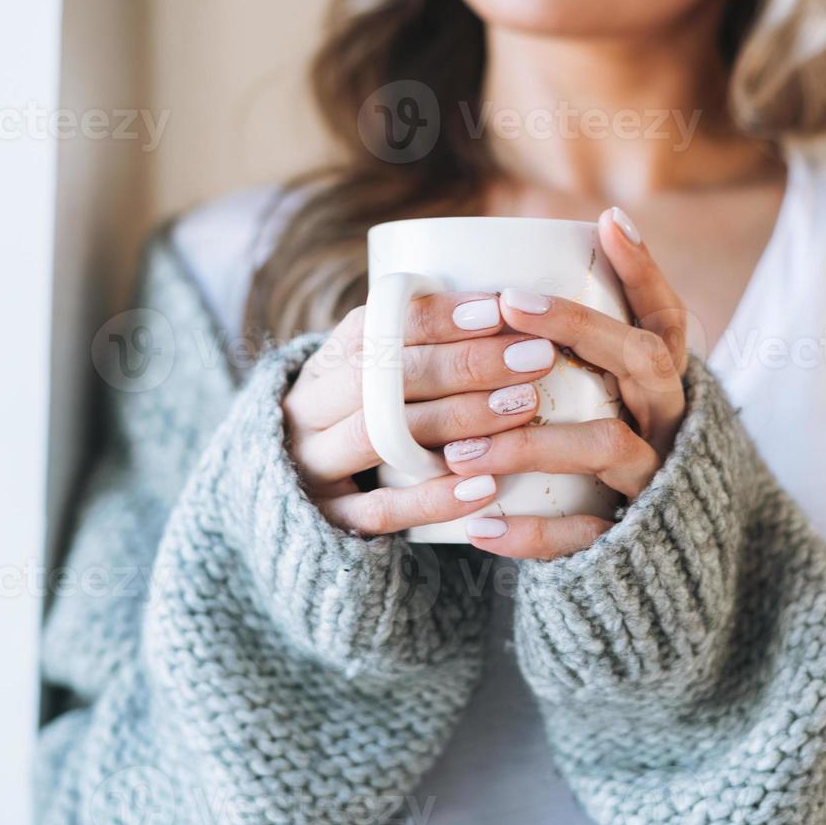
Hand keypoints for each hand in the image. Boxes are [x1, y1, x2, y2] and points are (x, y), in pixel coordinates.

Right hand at [282, 291, 556, 534]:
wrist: (291, 493)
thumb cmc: (363, 416)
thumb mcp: (371, 375)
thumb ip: (419, 346)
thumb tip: (511, 306)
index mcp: (324, 362)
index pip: (376, 326)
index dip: (436, 316)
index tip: (497, 310)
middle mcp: (310, 410)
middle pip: (384, 378)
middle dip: (465, 364)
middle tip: (534, 356)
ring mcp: (315, 465)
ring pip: (383, 436)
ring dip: (458, 419)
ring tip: (523, 405)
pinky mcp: (330, 519)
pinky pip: (383, 510)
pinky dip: (434, 499)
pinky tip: (486, 486)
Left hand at [444, 207, 689, 558]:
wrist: (656, 561)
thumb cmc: (606, 456)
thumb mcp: (608, 397)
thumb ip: (581, 350)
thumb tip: (513, 270)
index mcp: (664, 384)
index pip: (666, 317)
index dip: (644, 270)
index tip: (608, 222)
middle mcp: (668, 423)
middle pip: (641, 362)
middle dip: (580, 327)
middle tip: (509, 304)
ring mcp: (653, 480)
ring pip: (607, 444)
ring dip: (529, 441)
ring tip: (459, 450)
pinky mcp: (630, 541)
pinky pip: (584, 533)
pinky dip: (532, 533)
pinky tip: (480, 528)